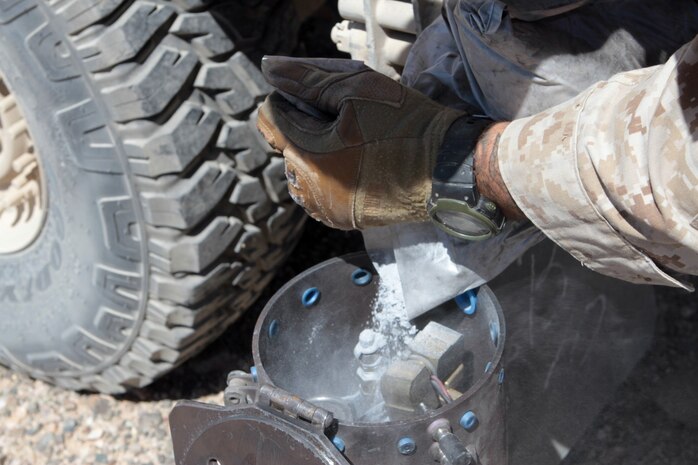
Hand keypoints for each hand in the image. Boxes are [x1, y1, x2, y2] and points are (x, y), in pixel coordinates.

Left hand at [256, 56, 463, 229]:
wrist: (446, 167)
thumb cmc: (403, 123)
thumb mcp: (356, 90)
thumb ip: (308, 80)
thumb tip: (270, 69)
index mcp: (308, 157)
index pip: (271, 120)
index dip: (290, 100)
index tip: (320, 96)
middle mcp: (309, 189)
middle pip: (285, 147)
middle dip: (304, 127)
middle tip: (343, 119)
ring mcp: (325, 209)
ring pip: (299, 172)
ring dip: (313, 154)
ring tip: (350, 143)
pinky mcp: (341, 220)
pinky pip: (318, 192)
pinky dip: (327, 175)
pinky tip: (354, 163)